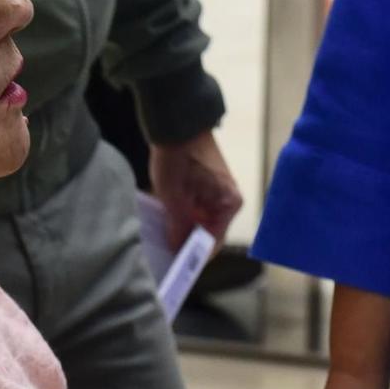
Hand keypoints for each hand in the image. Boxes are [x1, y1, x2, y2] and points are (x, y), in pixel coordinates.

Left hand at [148, 131, 243, 247]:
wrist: (177, 123)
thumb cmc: (178, 156)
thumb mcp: (173, 195)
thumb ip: (179, 225)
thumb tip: (178, 249)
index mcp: (229, 203)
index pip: (213, 241)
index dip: (194, 255)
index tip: (174, 266)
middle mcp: (227, 200)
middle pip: (206, 232)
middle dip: (186, 242)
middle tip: (162, 253)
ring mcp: (217, 193)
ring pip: (198, 221)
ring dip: (181, 228)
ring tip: (160, 238)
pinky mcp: (205, 186)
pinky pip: (194, 209)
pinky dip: (180, 215)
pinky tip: (163, 220)